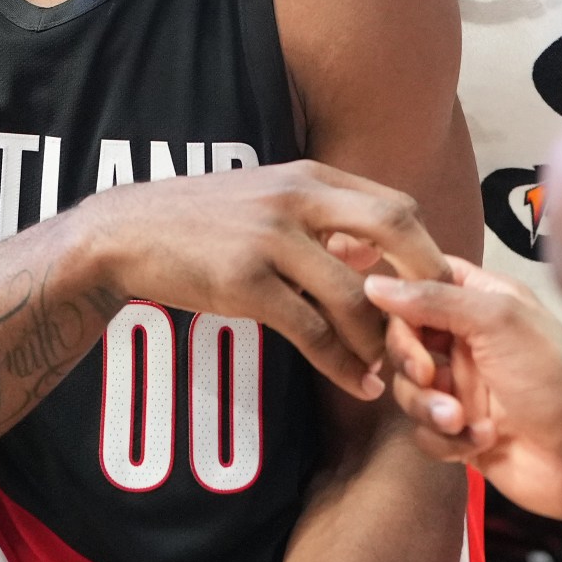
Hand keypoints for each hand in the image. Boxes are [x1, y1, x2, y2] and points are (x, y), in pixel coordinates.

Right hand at [77, 159, 449, 401]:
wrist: (124, 233)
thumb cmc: (200, 221)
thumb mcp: (266, 201)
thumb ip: (322, 221)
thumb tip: (374, 255)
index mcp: (309, 177)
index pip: (395, 205)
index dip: (426, 251)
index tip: (436, 295)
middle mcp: (298, 197)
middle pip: (395, 228)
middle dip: (427, 281)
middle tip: (437, 329)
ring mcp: (271, 238)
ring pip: (355, 293)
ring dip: (383, 340)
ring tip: (394, 372)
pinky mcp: (245, 281)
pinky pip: (312, 329)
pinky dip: (342, 363)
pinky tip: (356, 383)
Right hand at [366, 258, 561, 526]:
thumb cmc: (554, 380)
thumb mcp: (497, 322)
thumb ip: (433, 299)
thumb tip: (374, 285)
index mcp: (482, 302)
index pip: (422, 282)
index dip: (401, 297)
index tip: (398, 317)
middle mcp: (468, 340)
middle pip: (404, 337)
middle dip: (409, 359)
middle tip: (428, 375)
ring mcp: (463, 387)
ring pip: (408, 389)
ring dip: (430, 407)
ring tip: (462, 420)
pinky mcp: (459, 431)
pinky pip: (423, 431)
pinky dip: (447, 439)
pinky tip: (482, 441)